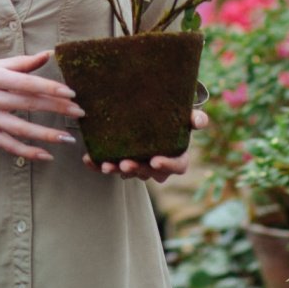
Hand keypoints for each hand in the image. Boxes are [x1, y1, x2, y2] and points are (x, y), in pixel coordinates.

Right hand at [0, 51, 84, 161]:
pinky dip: (27, 151)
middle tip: (79, 112)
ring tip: (67, 138)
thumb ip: (19, 63)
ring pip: (20, 127)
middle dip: (56, 108)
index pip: (26, 82)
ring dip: (45, 134)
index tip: (71, 93)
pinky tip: (45, 155)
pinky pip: (7, 144)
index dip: (50, 87)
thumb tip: (47, 54)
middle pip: (27, 104)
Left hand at [81, 109, 209, 181]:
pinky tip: (88, 159)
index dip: (167, 165)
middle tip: (125, 164)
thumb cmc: (174, 116)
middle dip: (137, 169)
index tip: (156, 160)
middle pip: (149, 173)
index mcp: (177, 156)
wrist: (156, 114)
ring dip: (117, 170)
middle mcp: (158, 165)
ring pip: (129, 173)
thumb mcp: (186, 115)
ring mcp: (139, 165)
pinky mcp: (122, 161)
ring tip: (106, 165)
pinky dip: (98, 164)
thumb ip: (194, 117)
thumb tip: (200, 121)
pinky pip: (111, 166)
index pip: (177, 166)